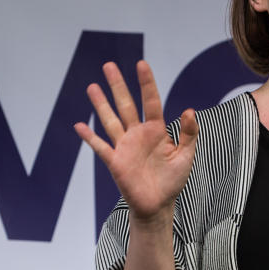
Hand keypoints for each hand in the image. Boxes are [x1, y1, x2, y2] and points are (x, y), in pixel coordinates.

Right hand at [74, 60, 197, 228]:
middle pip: (126, 105)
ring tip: (92, 86)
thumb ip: (189, 133)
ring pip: (110, 120)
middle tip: (108, 65)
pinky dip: (89, 137)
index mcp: (156, 130)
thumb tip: (189, 110)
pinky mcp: (115, 162)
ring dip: (101, 104)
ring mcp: (124, 146)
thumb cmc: (173, 180)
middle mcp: (138, 134)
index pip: (151, 101)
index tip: (141, 64)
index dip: (146, 83)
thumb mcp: (186, 156)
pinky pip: (100, 147)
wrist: (158, 205)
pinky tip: (79, 125)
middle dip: (117, 85)